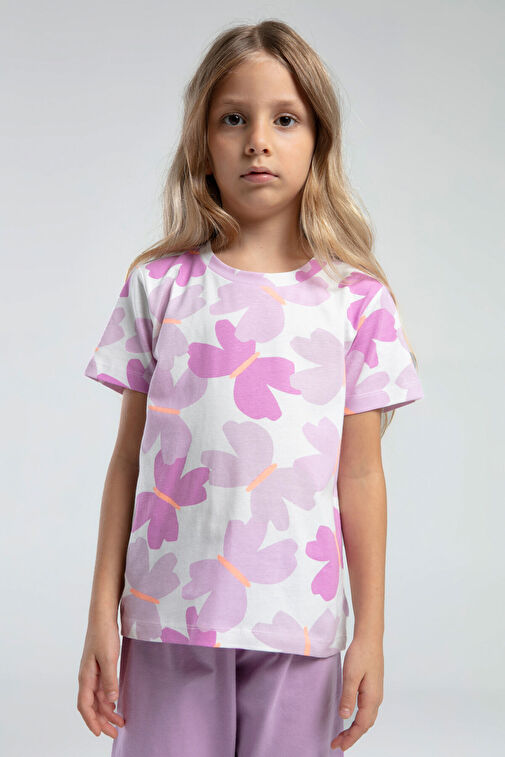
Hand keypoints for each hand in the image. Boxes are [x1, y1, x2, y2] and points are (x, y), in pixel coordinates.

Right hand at [77, 619, 124, 738]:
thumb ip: (110, 679)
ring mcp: (93, 672)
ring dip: (107, 711)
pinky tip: (116, 704)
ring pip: (98, 698)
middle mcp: (87, 677)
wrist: (102, 616)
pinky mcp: (100, 667)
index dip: (91, 721)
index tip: (98, 734)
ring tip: (120, 722)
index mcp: (86, 676)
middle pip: (91, 705)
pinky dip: (108, 699)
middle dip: (101, 721)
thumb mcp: (108, 657)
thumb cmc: (103, 634)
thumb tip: (111, 700)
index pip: (85, 705)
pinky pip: (102, 689)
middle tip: (115, 733)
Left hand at [331, 635, 383, 750]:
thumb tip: (344, 716)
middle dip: (352, 736)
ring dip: (355, 728)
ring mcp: (375, 693)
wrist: (370, 638)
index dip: (350, 737)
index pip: (361, 725)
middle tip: (337, 743)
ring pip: (367, 718)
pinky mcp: (372, 688)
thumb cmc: (361, 653)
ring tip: (342, 734)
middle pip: (365, 725)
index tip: (339, 745)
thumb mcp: (351, 675)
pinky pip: (367, 710)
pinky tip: (351, 717)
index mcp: (372, 698)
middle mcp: (376, 698)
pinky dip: (359, 719)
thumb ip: (348, 697)